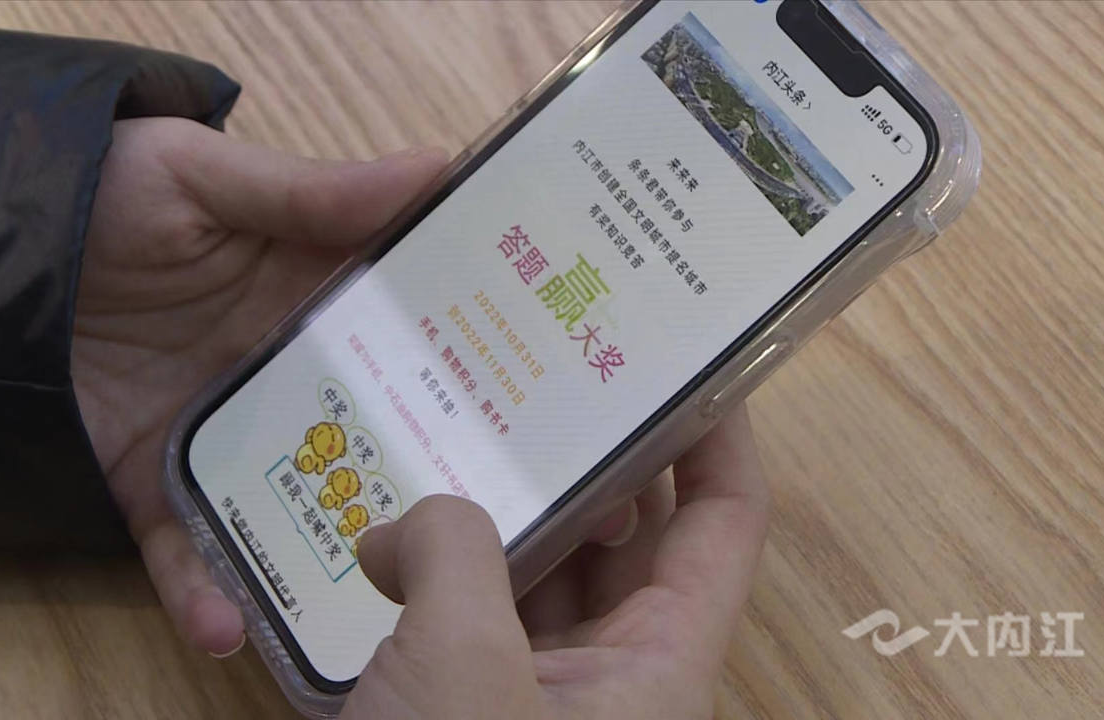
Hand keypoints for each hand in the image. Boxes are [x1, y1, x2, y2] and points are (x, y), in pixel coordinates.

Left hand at [70, 117, 446, 655]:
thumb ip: (309, 191)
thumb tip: (437, 169)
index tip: (540, 415)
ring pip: (299, 510)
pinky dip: (206, 595)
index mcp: (316, 300)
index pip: (415, 341)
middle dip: (427, 487)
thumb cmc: (105, 192)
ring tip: (374, 615)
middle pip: (373, 440)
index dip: (474, 372)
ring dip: (334, 563)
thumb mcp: (205, 179)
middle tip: (492, 536)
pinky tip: (228, 629)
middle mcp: (288, 378)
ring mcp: (227, 436)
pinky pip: (188, 548)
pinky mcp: (158, 482)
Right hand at [346, 405, 767, 718]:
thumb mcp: (465, 665)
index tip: (680, 352)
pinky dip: (434, 571)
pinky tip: (379, 530)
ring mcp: (538, 687)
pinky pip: (468, 612)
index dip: (717, 433)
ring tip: (446, 426)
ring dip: (495, 509)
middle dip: (585, 452)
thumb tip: (414, 520)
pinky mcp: (468, 704)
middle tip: (537, 367)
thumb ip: (455, 554)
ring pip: (538, 569)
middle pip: (624, 532)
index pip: (724, 521)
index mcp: (658, 664)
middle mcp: (611, 670)